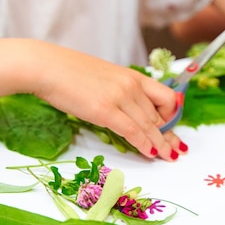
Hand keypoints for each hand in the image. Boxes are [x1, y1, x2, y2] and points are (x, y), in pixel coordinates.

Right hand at [29, 44, 186, 160]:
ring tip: (169, 157)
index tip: (173, 130)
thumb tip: (127, 110)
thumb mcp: (104, 77)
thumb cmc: (68, 72)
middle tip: (177, 150)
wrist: (46, 67)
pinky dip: (144, 144)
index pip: (165, 97)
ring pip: (149, 125)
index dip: (172, 116)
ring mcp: (120, 97)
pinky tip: (151, 154)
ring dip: (161, 144)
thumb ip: (119, 91)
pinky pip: (133, 131)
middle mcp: (131, 85)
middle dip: (169, 135)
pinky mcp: (106, 110)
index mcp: (132, 76)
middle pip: (159, 115)